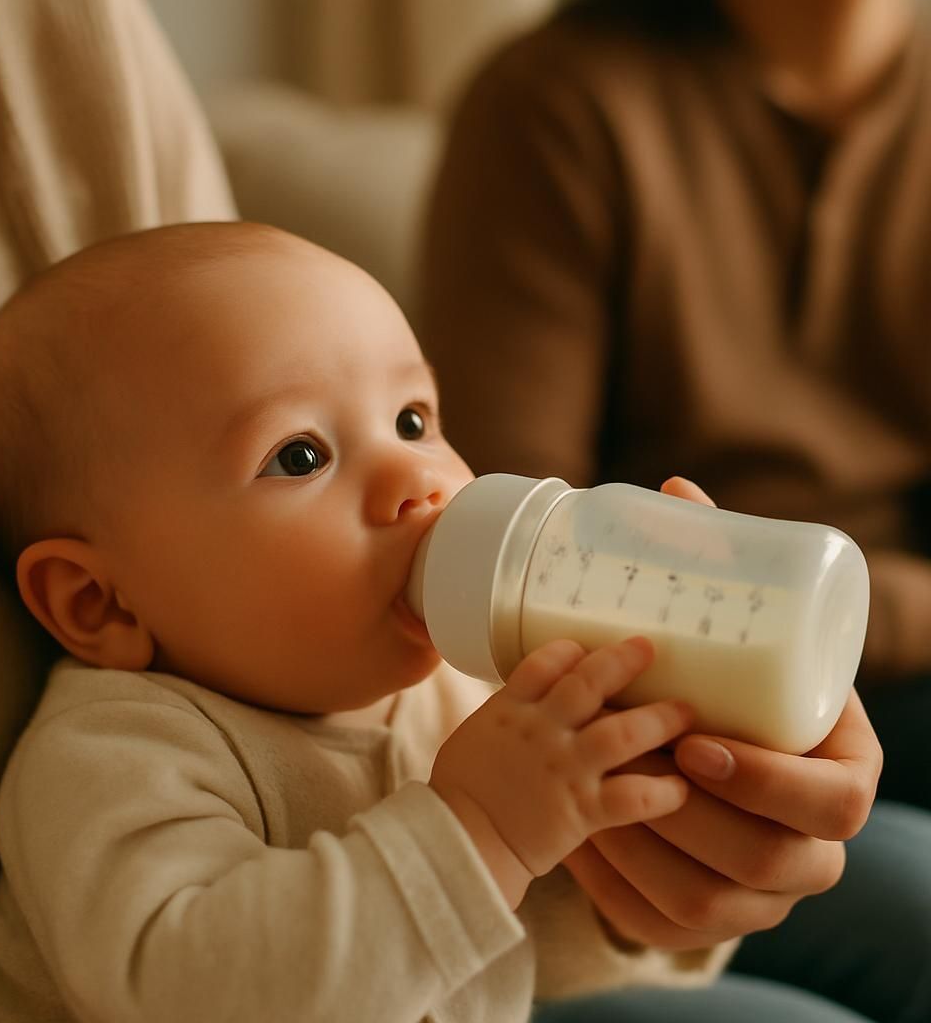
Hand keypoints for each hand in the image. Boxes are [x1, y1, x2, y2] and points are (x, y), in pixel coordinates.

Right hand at [431, 638, 691, 906]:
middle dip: (622, 662)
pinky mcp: (582, 809)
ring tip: (686, 712)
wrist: (459, 843)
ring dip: (659, 720)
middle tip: (649, 648)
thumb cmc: (459, 794)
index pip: (544, 663)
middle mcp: (541, 731)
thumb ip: (507, 719)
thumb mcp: (474, 738)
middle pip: (589, 684)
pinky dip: (662, 792)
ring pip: (622, 734)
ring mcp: (565, 768)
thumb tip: (530, 708)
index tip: (588, 648)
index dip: (570, 651)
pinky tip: (681, 789)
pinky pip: (633, 797)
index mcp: (510, 710)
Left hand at [562, 474, 879, 949]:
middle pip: (771, 856)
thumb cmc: (739, 694)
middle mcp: (812, 847)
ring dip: (642, 847)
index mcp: (838, 776)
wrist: (725, 764)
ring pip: (712, 901)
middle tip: (623, 759)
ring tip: (584, 792)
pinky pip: (665, 924)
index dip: (770, 778)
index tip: (695, 740)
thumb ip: (719, 571)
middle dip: (691, 813)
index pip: (835, 799)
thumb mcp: (744, 642)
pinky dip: (615, 886)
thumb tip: (675, 488)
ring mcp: (764, 896)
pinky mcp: (708, 923)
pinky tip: (574, 842)